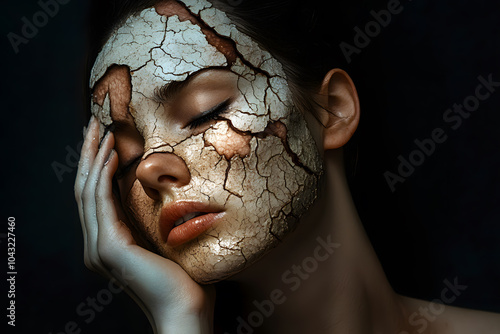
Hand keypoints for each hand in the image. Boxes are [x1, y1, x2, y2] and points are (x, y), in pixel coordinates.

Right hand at [74, 117, 214, 333]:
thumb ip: (157, 220)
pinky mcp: (109, 248)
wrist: (186, 309)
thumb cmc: (185, 280)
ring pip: (88, 192)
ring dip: (94, 158)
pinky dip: (103, 176)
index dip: (97, 166)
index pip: (97, 197)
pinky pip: (101, 203)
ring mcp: (100, 247)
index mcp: (110, 242)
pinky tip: (112, 155)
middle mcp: (99, 244)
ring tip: (101, 131)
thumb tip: (170, 193)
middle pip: (86, 189)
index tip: (105, 139)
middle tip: (93, 125)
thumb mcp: (166, 240)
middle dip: (89, 154)